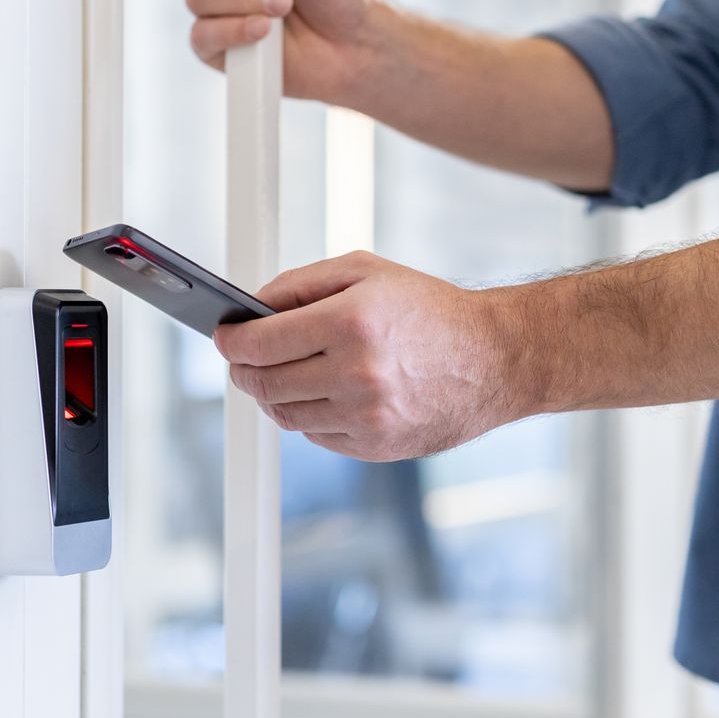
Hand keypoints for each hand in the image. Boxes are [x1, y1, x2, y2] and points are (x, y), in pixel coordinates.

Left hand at [214, 252, 535, 461]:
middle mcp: (356, 373)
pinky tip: (318, 393)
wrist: (494, 359)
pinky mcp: (375, 445)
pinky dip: (306, 415)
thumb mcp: (366, 272)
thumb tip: (251, 309)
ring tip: (276, 374)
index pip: (259, 342)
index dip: (230, 341)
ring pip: (285, 414)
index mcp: (350, 323)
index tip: (223, 337)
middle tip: (240, 358)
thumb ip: (301, 284)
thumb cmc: (431, 310)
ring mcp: (366, 416)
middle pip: (264, 382)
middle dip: (242, 369)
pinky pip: (315, 436)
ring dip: (270, 394)